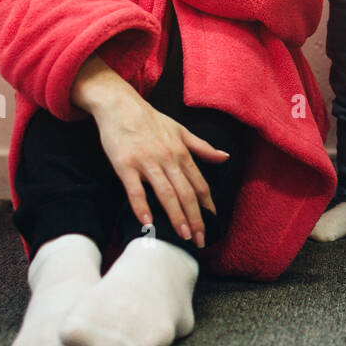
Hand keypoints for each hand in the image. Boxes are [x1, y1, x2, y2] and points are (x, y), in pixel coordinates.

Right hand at [89, 87, 229, 248]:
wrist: (120, 105)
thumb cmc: (151, 120)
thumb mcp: (181, 130)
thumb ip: (202, 147)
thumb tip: (225, 157)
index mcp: (182, 153)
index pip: (199, 184)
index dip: (207, 205)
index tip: (213, 222)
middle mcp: (168, 159)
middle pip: (186, 193)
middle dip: (196, 218)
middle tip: (201, 240)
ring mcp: (147, 162)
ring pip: (166, 194)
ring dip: (176, 217)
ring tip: (183, 236)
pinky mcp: (125, 165)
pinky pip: (135, 189)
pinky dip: (142, 206)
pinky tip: (148, 222)